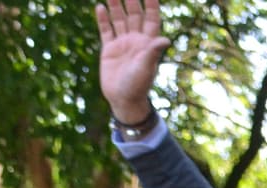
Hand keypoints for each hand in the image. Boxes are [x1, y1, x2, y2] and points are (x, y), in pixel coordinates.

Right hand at [96, 0, 169, 121]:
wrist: (123, 99)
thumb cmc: (138, 86)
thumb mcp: (147, 68)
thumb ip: (153, 52)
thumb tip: (166, 39)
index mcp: (148, 43)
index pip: (151, 19)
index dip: (152, 5)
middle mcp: (136, 40)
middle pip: (135, 15)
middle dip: (133, 1)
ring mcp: (122, 43)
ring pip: (119, 19)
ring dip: (116, 6)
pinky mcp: (109, 49)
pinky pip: (106, 30)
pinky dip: (103, 19)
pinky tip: (100, 7)